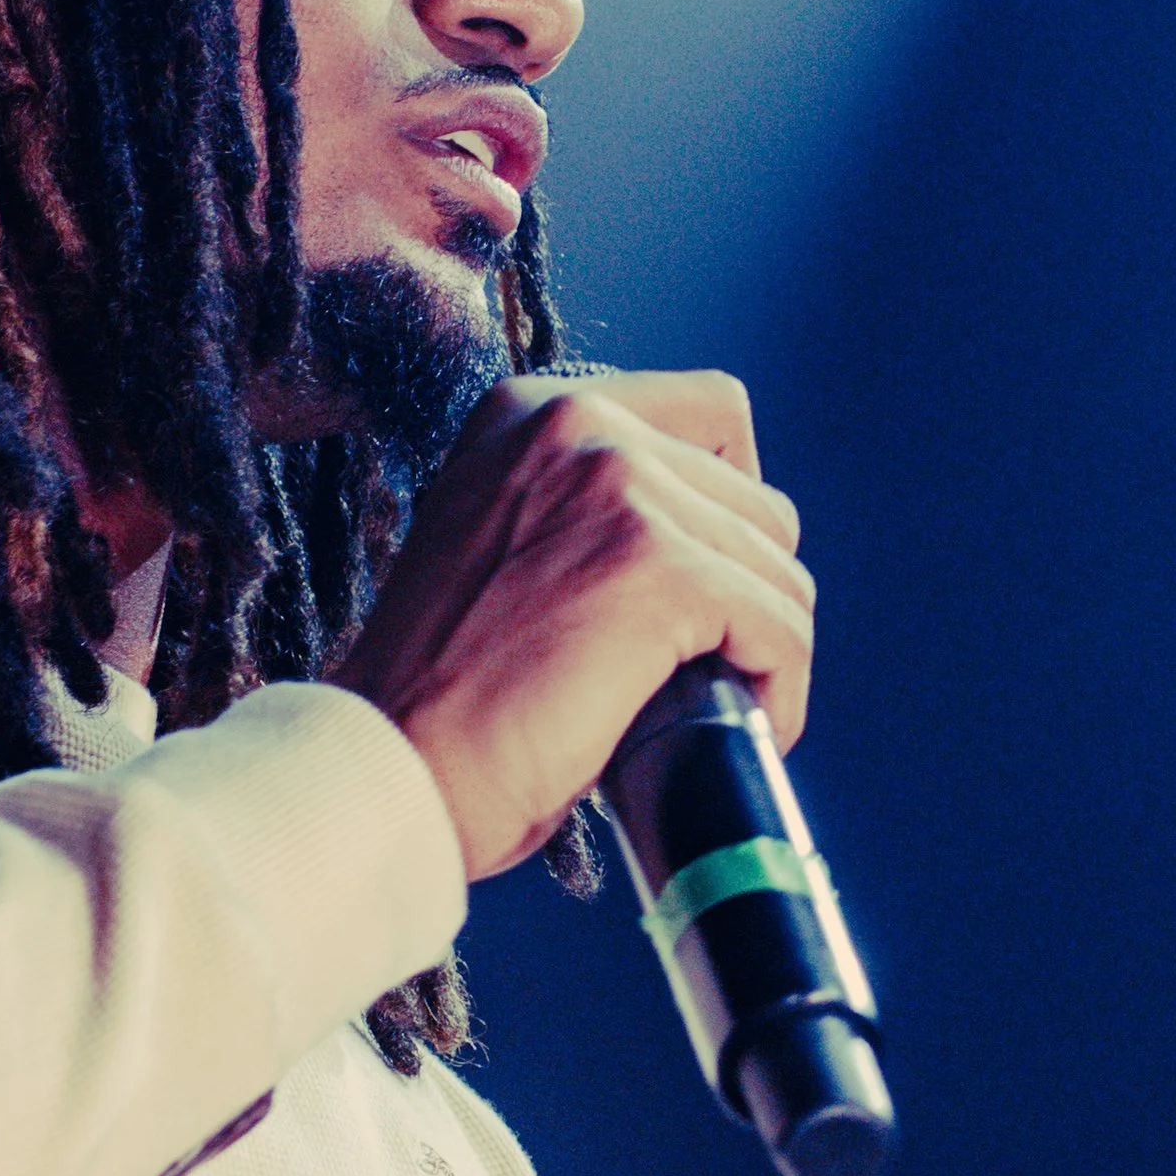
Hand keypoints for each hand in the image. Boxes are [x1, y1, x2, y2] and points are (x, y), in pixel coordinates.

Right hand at [335, 369, 813, 880]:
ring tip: (711, 706)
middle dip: (746, 593)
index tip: (707, 579)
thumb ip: (580, 513)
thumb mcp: (500, 544)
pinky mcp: (657, 572)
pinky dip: (779, 692)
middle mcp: (578, 428)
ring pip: (778, 571)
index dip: (730, 504)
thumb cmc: (440, 690)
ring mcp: (620, 492)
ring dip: (763, 649)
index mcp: (532, 411)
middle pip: (758, 501)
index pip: (713, 412)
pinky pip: (780, 630)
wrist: (395, 764)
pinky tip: (739, 728)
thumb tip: (702, 549)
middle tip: (700, 667)